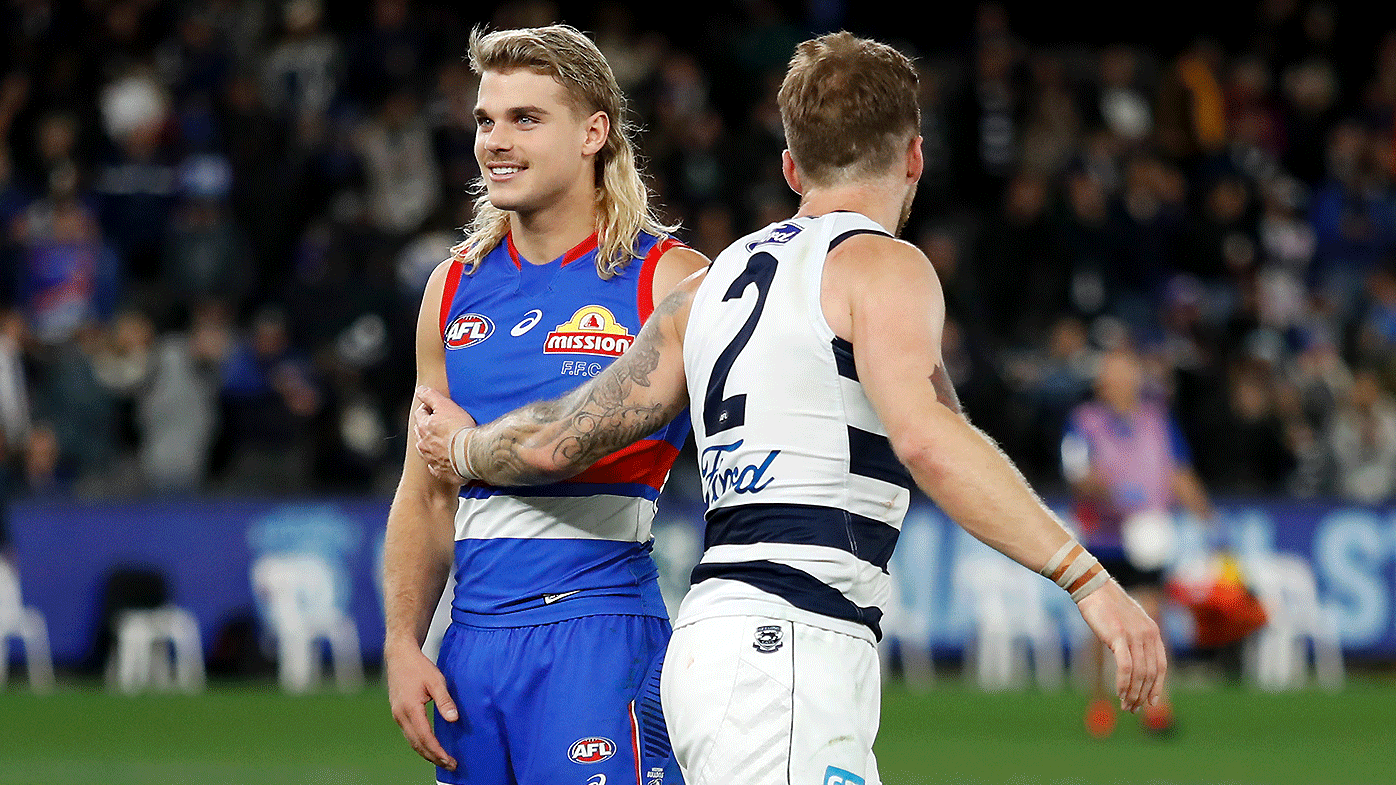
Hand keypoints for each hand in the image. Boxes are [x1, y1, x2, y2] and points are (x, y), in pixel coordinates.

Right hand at [385, 638, 458, 770]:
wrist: (399, 656)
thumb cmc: (418, 666)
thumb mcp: (436, 680)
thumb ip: (445, 701)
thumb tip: (453, 719)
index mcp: (410, 708)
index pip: (425, 737)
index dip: (437, 751)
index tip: (450, 760)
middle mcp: (400, 715)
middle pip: (417, 744)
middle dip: (433, 757)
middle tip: (450, 765)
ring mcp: (397, 715)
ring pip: (412, 741)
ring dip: (427, 753)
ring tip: (443, 760)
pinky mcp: (398, 713)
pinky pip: (409, 734)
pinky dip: (420, 744)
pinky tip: (430, 747)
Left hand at [413, 386, 476, 483]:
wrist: (471, 454)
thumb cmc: (460, 429)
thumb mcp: (445, 405)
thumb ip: (430, 396)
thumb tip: (419, 390)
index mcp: (424, 427)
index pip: (420, 413)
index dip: (429, 408)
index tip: (437, 409)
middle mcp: (424, 445)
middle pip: (422, 432)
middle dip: (428, 427)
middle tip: (441, 424)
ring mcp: (431, 459)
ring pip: (427, 450)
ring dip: (432, 445)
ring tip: (444, 442)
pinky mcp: (442, 472)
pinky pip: (437, 467)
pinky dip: (440, 462)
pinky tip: (448, 459)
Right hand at [1075, 579, 1166, 712]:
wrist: (1093, 587)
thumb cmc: (1106, 605)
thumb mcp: (1128, 622)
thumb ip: (1135, 638)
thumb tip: (1133, 657)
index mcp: (1153, 632)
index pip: (1161, 666)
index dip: (1157, 686)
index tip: (1151, 702)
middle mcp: (1148, 634)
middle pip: (1150, 673)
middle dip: (1143, 695)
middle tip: (1133, 709)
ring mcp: (1134, 635)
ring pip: (1139, 673)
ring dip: (1133, 693)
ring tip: (1126, 706)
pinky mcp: (1119, 636)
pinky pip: (1125, 666)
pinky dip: (1124, 683)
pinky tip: (1119, 693)